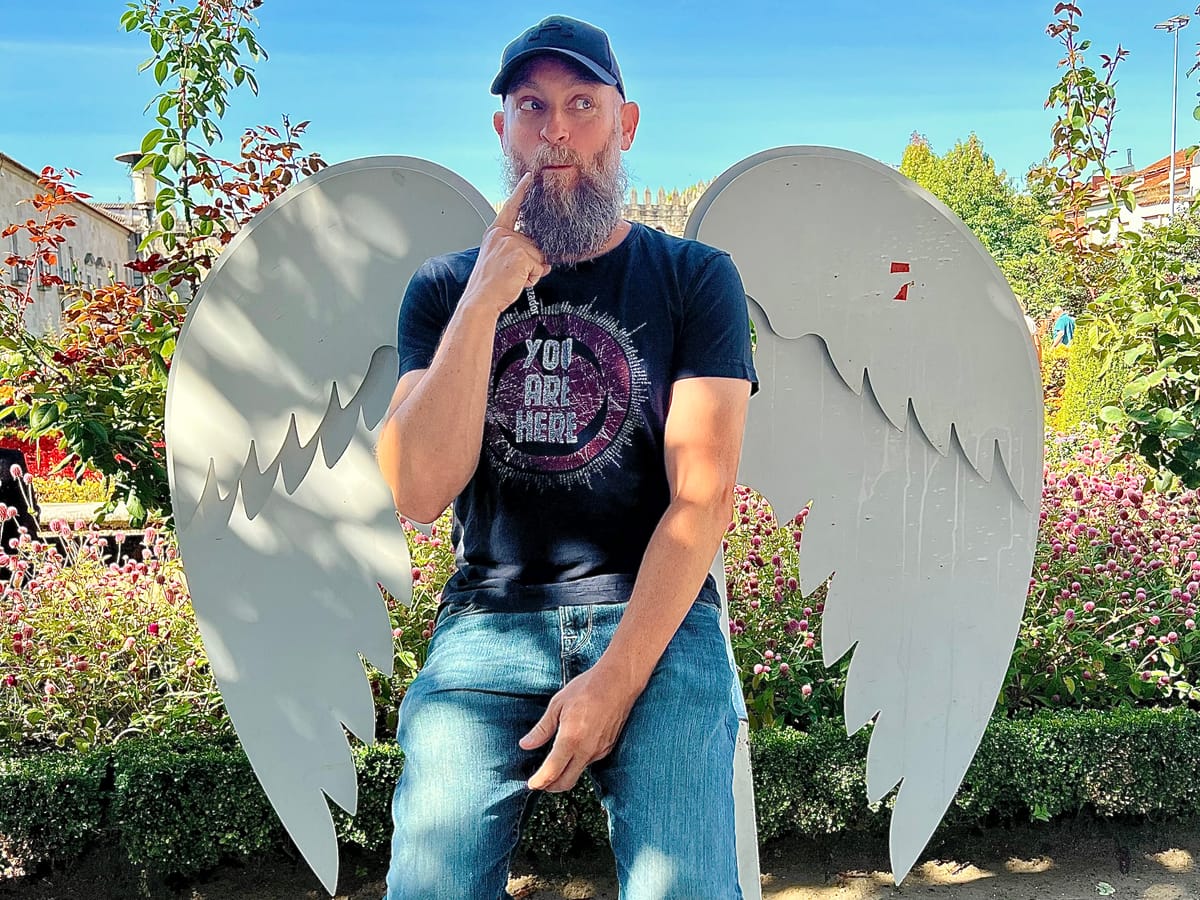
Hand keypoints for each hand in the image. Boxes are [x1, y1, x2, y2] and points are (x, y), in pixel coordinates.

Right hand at [462, 172, 550, 314]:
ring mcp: (512, 244)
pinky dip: (532, 278)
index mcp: (495, 233)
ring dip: (532, 272)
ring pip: (539, 257)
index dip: (521, 191)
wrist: (481, 298)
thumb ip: (518, 250)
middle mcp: (503, 235)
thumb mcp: (500, 259)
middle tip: (512, 273)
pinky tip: (517, 281)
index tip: (530, 177)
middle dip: (532, 261)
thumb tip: (545, 258)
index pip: (511, 207)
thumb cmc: (489, 284)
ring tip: (513, 278)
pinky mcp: (521, 255)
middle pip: (534, 243)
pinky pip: (540, 267)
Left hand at [519, 663, 642, 792]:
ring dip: (565, 774)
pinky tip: (572, 751)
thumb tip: (525, 744)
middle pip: (566, 782)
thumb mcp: (557, 704)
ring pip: (579, 773)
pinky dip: (578, 762)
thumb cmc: (587, 688)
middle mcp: (586, 750)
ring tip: (554, 764)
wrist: (618, 682)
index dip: (538, 782)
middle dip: (550, 786)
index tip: (530, 784)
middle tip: (539, 782)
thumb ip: (542, 729)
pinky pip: (589, 762)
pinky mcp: (608, 748)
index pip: (551, 772)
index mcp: (571, 739)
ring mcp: (599, 750)